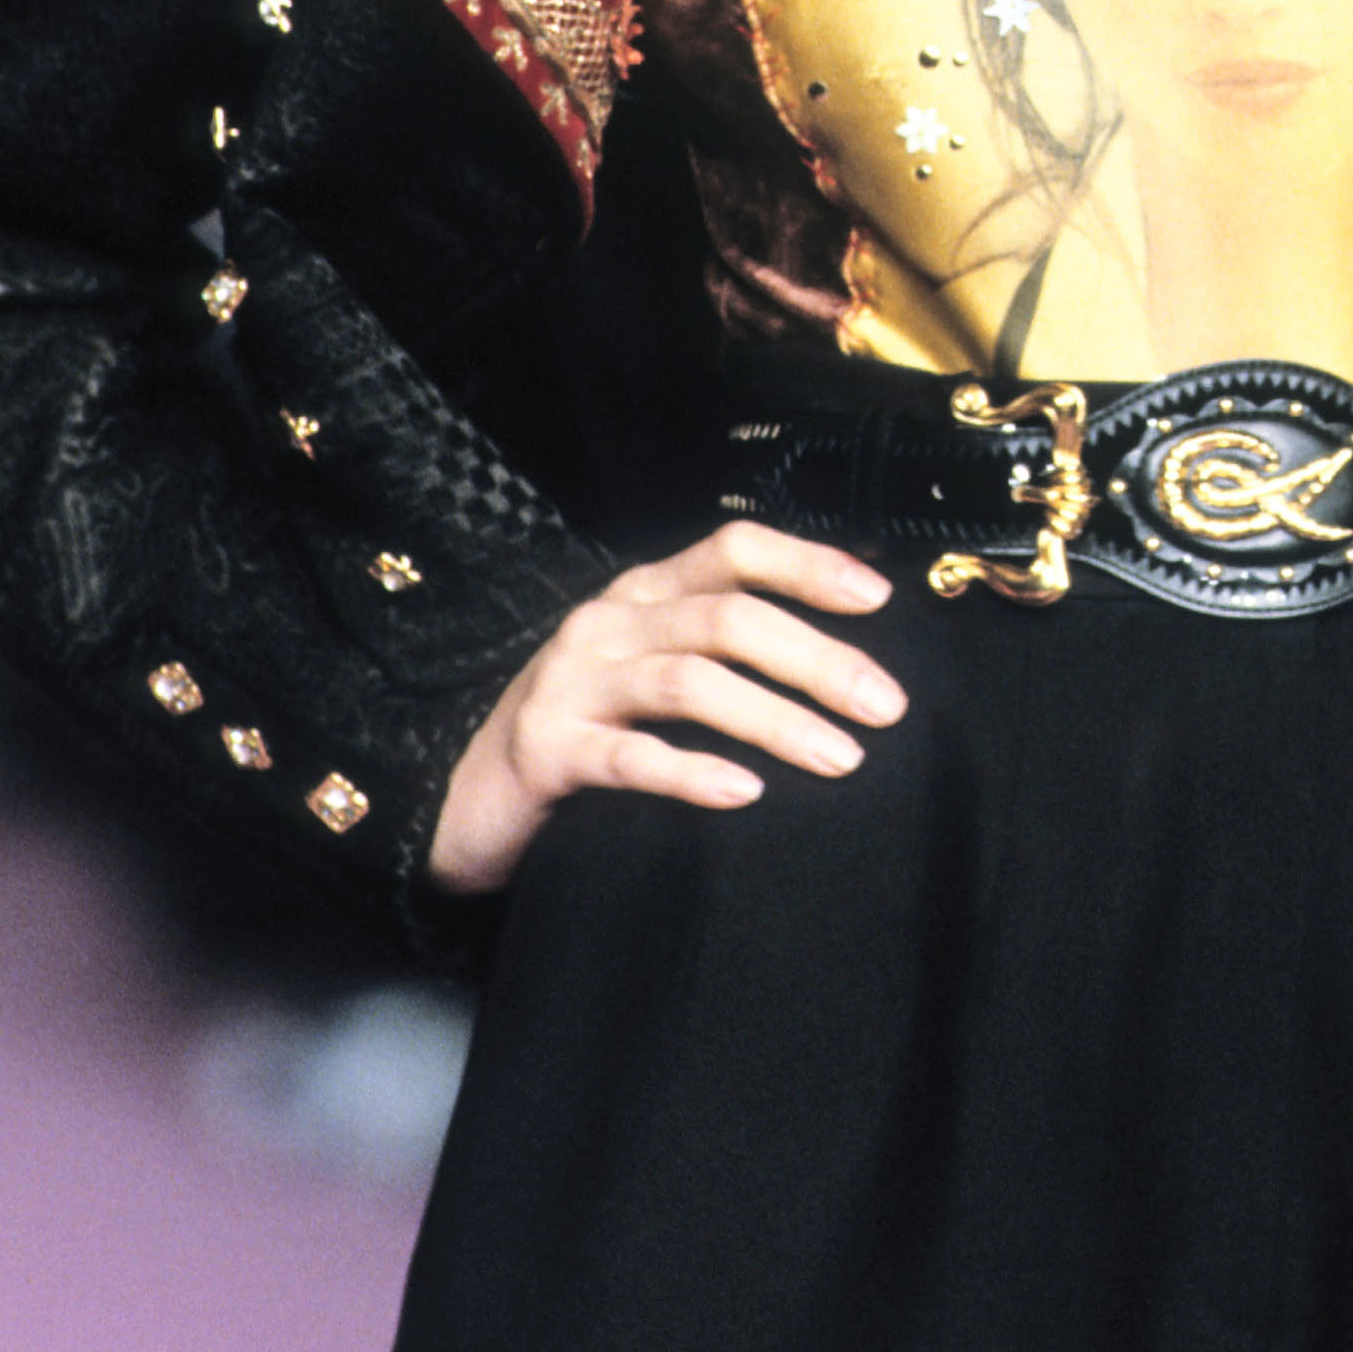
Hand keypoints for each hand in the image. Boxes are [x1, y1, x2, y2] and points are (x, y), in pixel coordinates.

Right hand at [429, 522, 899, 896]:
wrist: (467, 801)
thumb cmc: (585, 736)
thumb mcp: (651, 675)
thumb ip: (721, 653)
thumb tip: (845, 663)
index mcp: (642, 595)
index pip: (733, 550)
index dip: (809, 565)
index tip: (880, 598)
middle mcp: (608, 624)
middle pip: (727, 618)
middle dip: (817, 659)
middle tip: (884, 708)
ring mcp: (571, 684)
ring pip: (688, 681)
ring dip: (775, 718)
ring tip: (840, 757)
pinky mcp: (545, 752)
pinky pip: (628, 756)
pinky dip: (692, 772)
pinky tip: (746, 793)